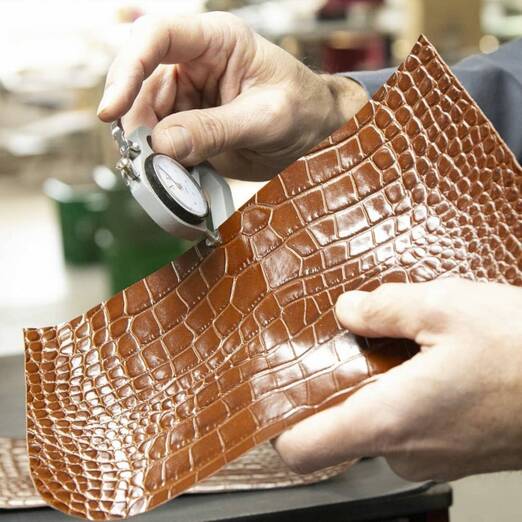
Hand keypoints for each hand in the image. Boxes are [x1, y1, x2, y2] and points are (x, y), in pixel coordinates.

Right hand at [97, 12, 366, 179]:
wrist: (314, 135)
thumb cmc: (303, 110)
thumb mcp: (266, 119)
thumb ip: (217, 130)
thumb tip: (162, 145)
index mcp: (217, 41)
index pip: (156, 38)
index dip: (127, 69)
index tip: (111, 110)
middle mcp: (195, 63)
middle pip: (141, 84)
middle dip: (136, 122)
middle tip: (142, 160)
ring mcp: (189, 95)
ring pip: (147, 117)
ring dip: (147, 147)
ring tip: (163, 174)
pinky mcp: (190, 125)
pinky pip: (162, 141)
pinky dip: (161, 161)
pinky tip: (173, 177)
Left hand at [274, 279, 521, 481]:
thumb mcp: (445, 306)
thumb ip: (382, 307)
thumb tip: (347, 311)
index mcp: (389, 418)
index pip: (302, 448)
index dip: (278, 424)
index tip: (270, 395)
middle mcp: (405, 449)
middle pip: (336, 425)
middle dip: (335, 381)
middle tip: (347, 340)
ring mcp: (431, 456)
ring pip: (374, 420)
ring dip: (374, 382)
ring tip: (397, 342)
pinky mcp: (453, 450)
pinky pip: (406, 423)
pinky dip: (402, 391)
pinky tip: (426, 358)